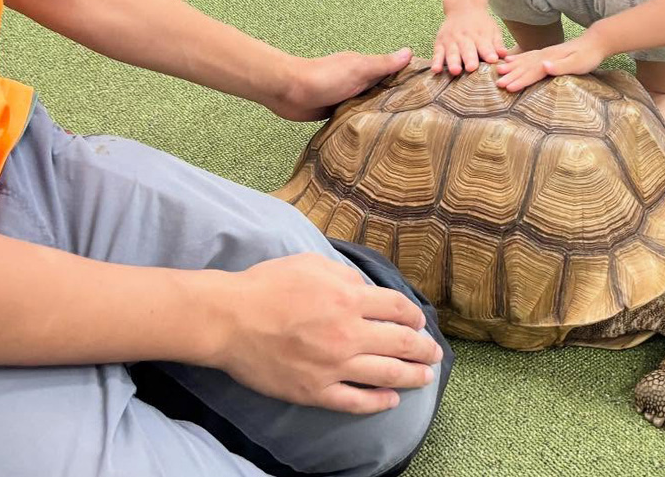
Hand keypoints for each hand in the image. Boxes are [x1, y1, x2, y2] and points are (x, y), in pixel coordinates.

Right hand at [210, 254, 443, 413]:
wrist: (229, 319)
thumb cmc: (267, 285)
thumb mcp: (312, 263)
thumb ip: (346, 275)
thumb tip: (366, 289)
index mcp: (350, 298)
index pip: (398, 308)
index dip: (414, 316)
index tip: (419, 322)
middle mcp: (348, 333)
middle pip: (401, 343)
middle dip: (424, 349)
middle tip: (435, 353)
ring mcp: (334, 366)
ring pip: (387, 375)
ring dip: (413, 376)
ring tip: (425, 377)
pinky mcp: (316, 391)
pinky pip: (356, 402)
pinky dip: (378, 402)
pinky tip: (392, 400)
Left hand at [267, 49, 412, 121]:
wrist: (289, 92)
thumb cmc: (324, 77)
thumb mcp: (359, 69)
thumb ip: (383, 64)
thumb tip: (409, 52)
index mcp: (365, 68)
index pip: (393, 73)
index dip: (408, 81)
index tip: (429, 93)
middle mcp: (358, 82)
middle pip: (383, 91)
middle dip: (397, 101)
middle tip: (421, 117)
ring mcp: (347, 97)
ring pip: (370, 106)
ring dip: (380, 113)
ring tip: (403, 128)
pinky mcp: (336, 112)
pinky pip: (356, 117)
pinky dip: (364, 122)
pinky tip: (375, 132)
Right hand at [432, 7, 508, 74]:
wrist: (463, 7)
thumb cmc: (481, 23)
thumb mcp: (492, 29)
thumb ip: (497, 43)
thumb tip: (504, 54)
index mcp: (480, 35)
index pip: (485, 45)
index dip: (488, 52)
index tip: (492, 59)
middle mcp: (465, 37)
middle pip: (467, 49)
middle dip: (469, 59)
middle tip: (472, 68)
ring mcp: (451, 40)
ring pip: (452, 52)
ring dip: (453, 61)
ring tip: (455, 71)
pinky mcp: (440, 43)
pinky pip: (437, 53)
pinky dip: (436, 62)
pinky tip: (436, 70)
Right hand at [495, 32, 607, 91]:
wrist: (595, 41)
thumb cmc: (588, 56)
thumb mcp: (577, 64)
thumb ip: (560, 66)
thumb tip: (543, 66)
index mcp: (550, 60)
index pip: (532, 71)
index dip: (520, 80)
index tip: (507, 87)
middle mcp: (545, 56)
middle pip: (525, 66)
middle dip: (511, 75)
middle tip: (497, 83)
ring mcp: (545, 53)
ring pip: (525, 60)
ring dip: (512, 66)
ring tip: (499, 71)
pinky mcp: (547, 53)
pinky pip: (528, 56)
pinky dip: (518, 58)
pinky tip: (511, 59)